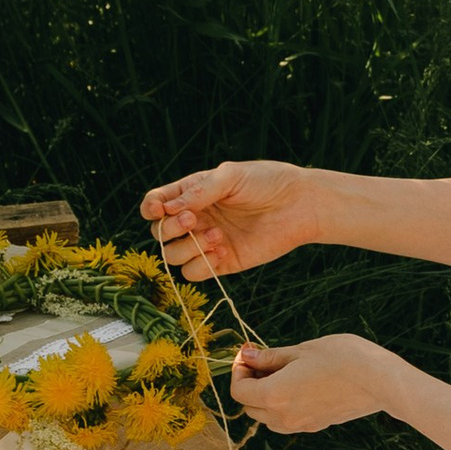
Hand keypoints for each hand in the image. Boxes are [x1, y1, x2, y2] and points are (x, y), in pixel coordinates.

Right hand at [141, 157, 315, 281]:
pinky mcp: (223, 262)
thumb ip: (199, 191)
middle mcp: (195, 218)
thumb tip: (170, 209)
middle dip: (170, 229)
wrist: (300, 204)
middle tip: (193, 219)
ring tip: (216, 236)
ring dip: (188, 248)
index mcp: (192, 194)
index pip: (156, 204)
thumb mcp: (230, 176)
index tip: (159, 209)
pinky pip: (196, 273)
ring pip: (173, 256)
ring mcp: (207, 242)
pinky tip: (223, 251)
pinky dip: (202, 265)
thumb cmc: (266, 182)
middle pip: (160, 234)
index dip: (150, 208)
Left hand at [229, 334, 394, 433]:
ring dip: (264, 398)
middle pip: (249, 407)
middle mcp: (283, 416)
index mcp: (275, 395)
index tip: (249, 353)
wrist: (380, 380)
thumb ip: (270, 357)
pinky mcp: (315, 426)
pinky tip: (297, 385)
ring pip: (266, 417)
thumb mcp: (302, 350)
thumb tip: (247, 356)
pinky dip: (281, 406)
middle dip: (249, 384)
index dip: (238, 370)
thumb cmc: (343, 358)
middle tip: (263, 361)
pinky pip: (286, 421)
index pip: (239, 391)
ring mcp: (300, 425)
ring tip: (281, 373)